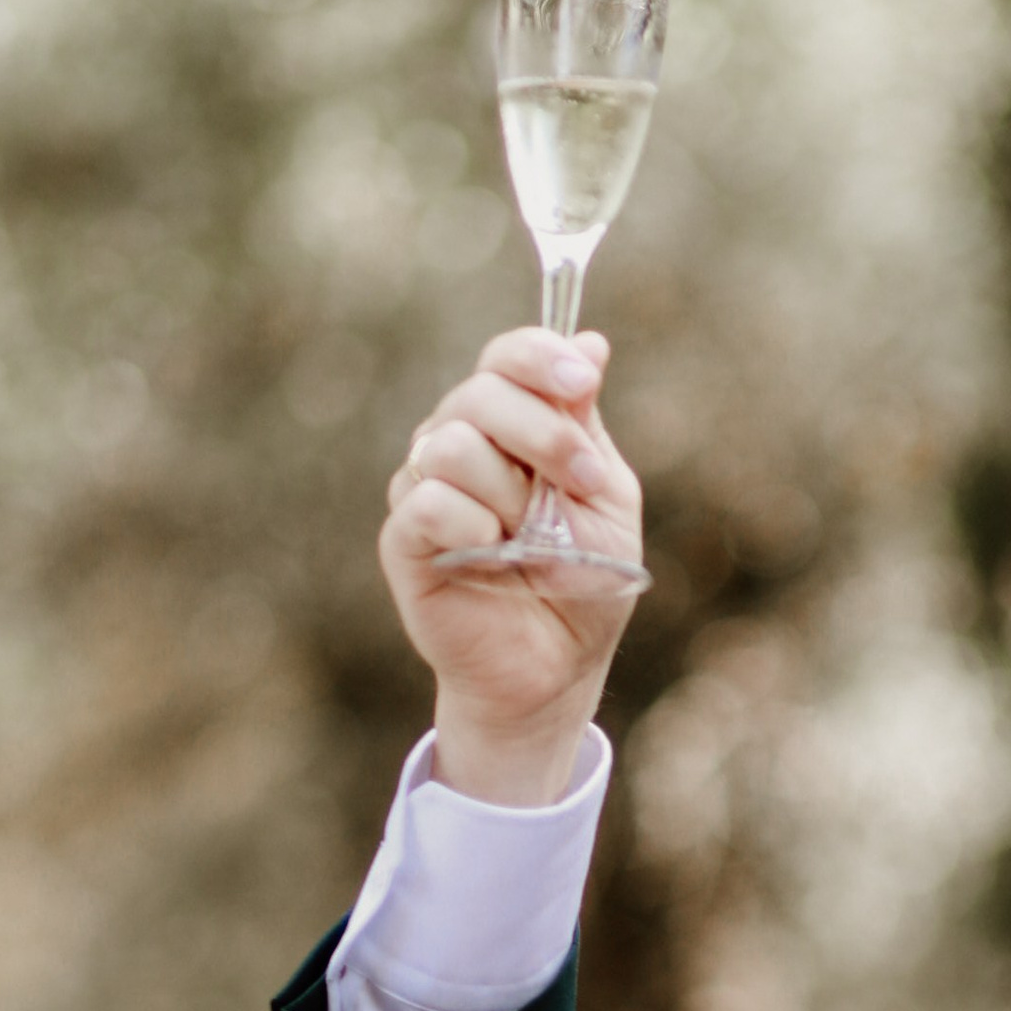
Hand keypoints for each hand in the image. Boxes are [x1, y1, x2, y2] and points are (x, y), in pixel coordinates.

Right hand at [380, 328, 642, 805]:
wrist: (559, 668)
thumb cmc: (583, 582)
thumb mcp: (605, 499)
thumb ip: (585, 427)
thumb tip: (589, 342)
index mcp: (511, 426)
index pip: (508, 356)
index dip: (540, 357)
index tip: (583, 382)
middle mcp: (460, 443)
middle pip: (481, 391)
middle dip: (544, 434)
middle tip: (582, 483)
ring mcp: (426, 488)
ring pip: (452, 443)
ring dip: (511, 494)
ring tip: (530, 542)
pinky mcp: (405, 539)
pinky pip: (429, 502)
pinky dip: (473, 525)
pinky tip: (493, 555)